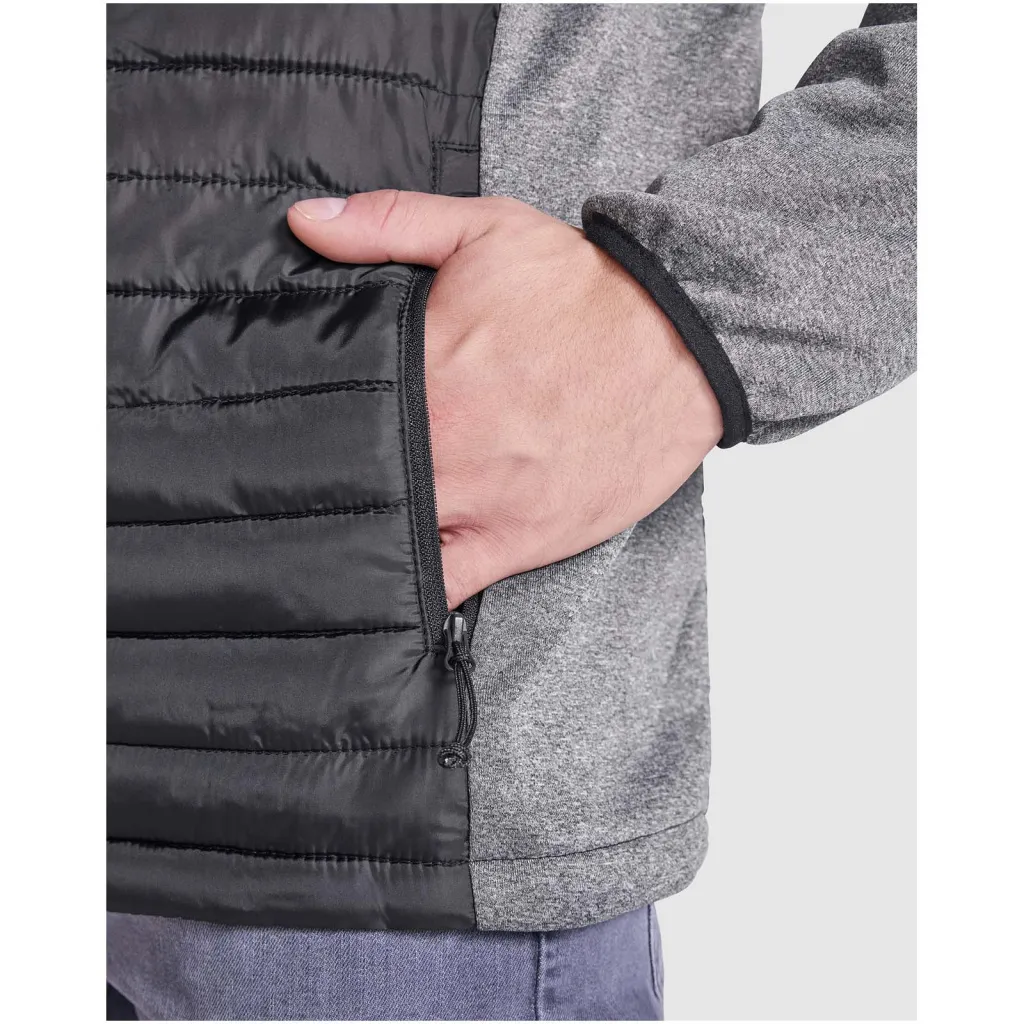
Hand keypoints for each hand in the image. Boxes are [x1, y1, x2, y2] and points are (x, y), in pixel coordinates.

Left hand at [288, 192, 722, 608]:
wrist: (685, 343)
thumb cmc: (589, 291)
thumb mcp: (487, 230)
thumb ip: (388, 223)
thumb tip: (305, 221)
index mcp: (426, 370)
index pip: (326, 407)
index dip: (291, 421)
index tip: (270, 426)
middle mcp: (447, 444)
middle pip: (350, 479)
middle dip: (318, 481)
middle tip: (286, 483)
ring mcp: (483, 500)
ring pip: (388, 536)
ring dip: (355, 536)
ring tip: (320, 534)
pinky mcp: (521, 540)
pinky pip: (448, 583)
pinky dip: (413, 590)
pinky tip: (384, 587)